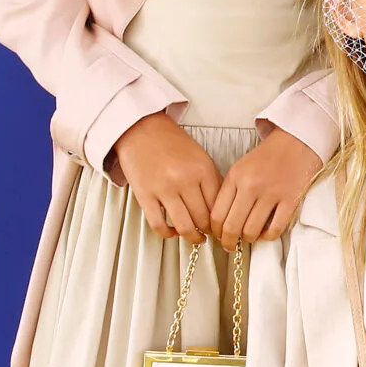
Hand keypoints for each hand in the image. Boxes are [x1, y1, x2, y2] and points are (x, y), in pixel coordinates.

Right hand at [112, 111, 220, 240]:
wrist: (142, 129)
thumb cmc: (172, 143)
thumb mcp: (200, 157)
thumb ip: (211, 180)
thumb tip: (223, 206)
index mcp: (203, 170)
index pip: (219, 206)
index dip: (222, 221)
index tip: (222, 226)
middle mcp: (185, 180)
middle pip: (203, 219)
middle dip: (209, 231)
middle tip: (210, 234)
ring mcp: (164, 189)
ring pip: (185, 226)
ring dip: (193, 237)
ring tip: (195, 237)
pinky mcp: (145, 195)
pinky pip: (158, 225)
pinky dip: (168, 234)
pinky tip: (172, 232)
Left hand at [211, 128, 321, 248]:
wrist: (297, 141)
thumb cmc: (268, 156)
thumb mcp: (241, 168)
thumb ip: (229, 190)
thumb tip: (221, 220)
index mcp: (236, 177)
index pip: (217, 214)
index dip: (216, 231)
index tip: (218, 235)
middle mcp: (251, 186)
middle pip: (232, 226)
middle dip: (228, 241)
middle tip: (230, 245)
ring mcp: (272, 193)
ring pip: (251, 230)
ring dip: (248, 239)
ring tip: (249, 238)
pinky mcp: (290, 199)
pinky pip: (275, 228)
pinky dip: (268, 236)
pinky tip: (266, 233)